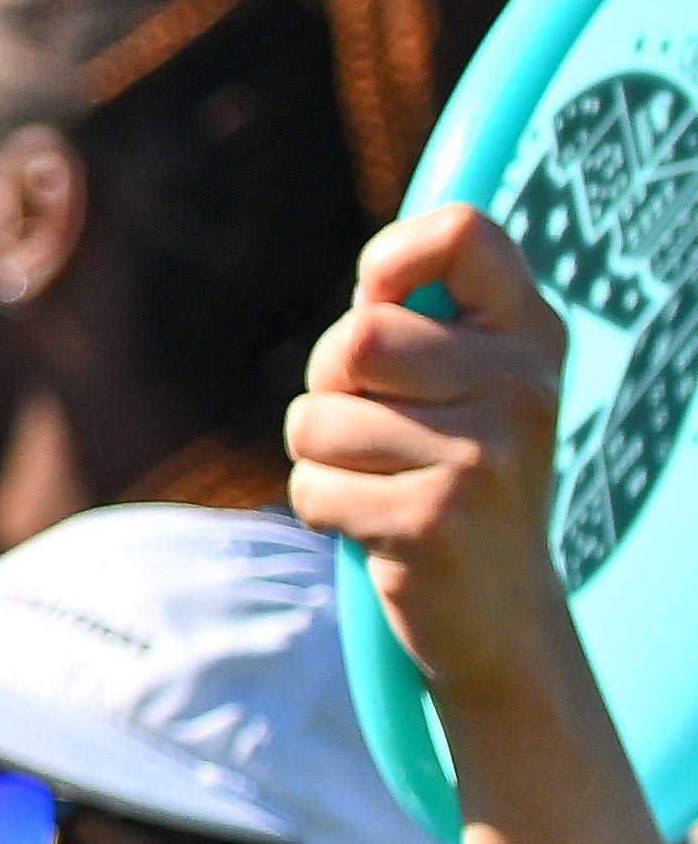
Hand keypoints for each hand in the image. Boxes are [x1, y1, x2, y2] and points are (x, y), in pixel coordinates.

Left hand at [291, 202, 578, 699]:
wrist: (500, 610)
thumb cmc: (450, 471)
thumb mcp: (459, 381)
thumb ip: (415, 318)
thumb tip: (378, 278)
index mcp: (531, 334)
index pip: (464, 232)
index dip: (392, 259)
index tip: (382, 301)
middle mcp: (524, 385)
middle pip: (354, 339)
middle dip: (331, 388)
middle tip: (381, 430)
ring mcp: (486, 454)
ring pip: (315, 419)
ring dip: (324, 458)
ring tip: (387, 483)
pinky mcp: (436, 520)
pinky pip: (311, 487)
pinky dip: (325, 510)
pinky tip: (383, 529)